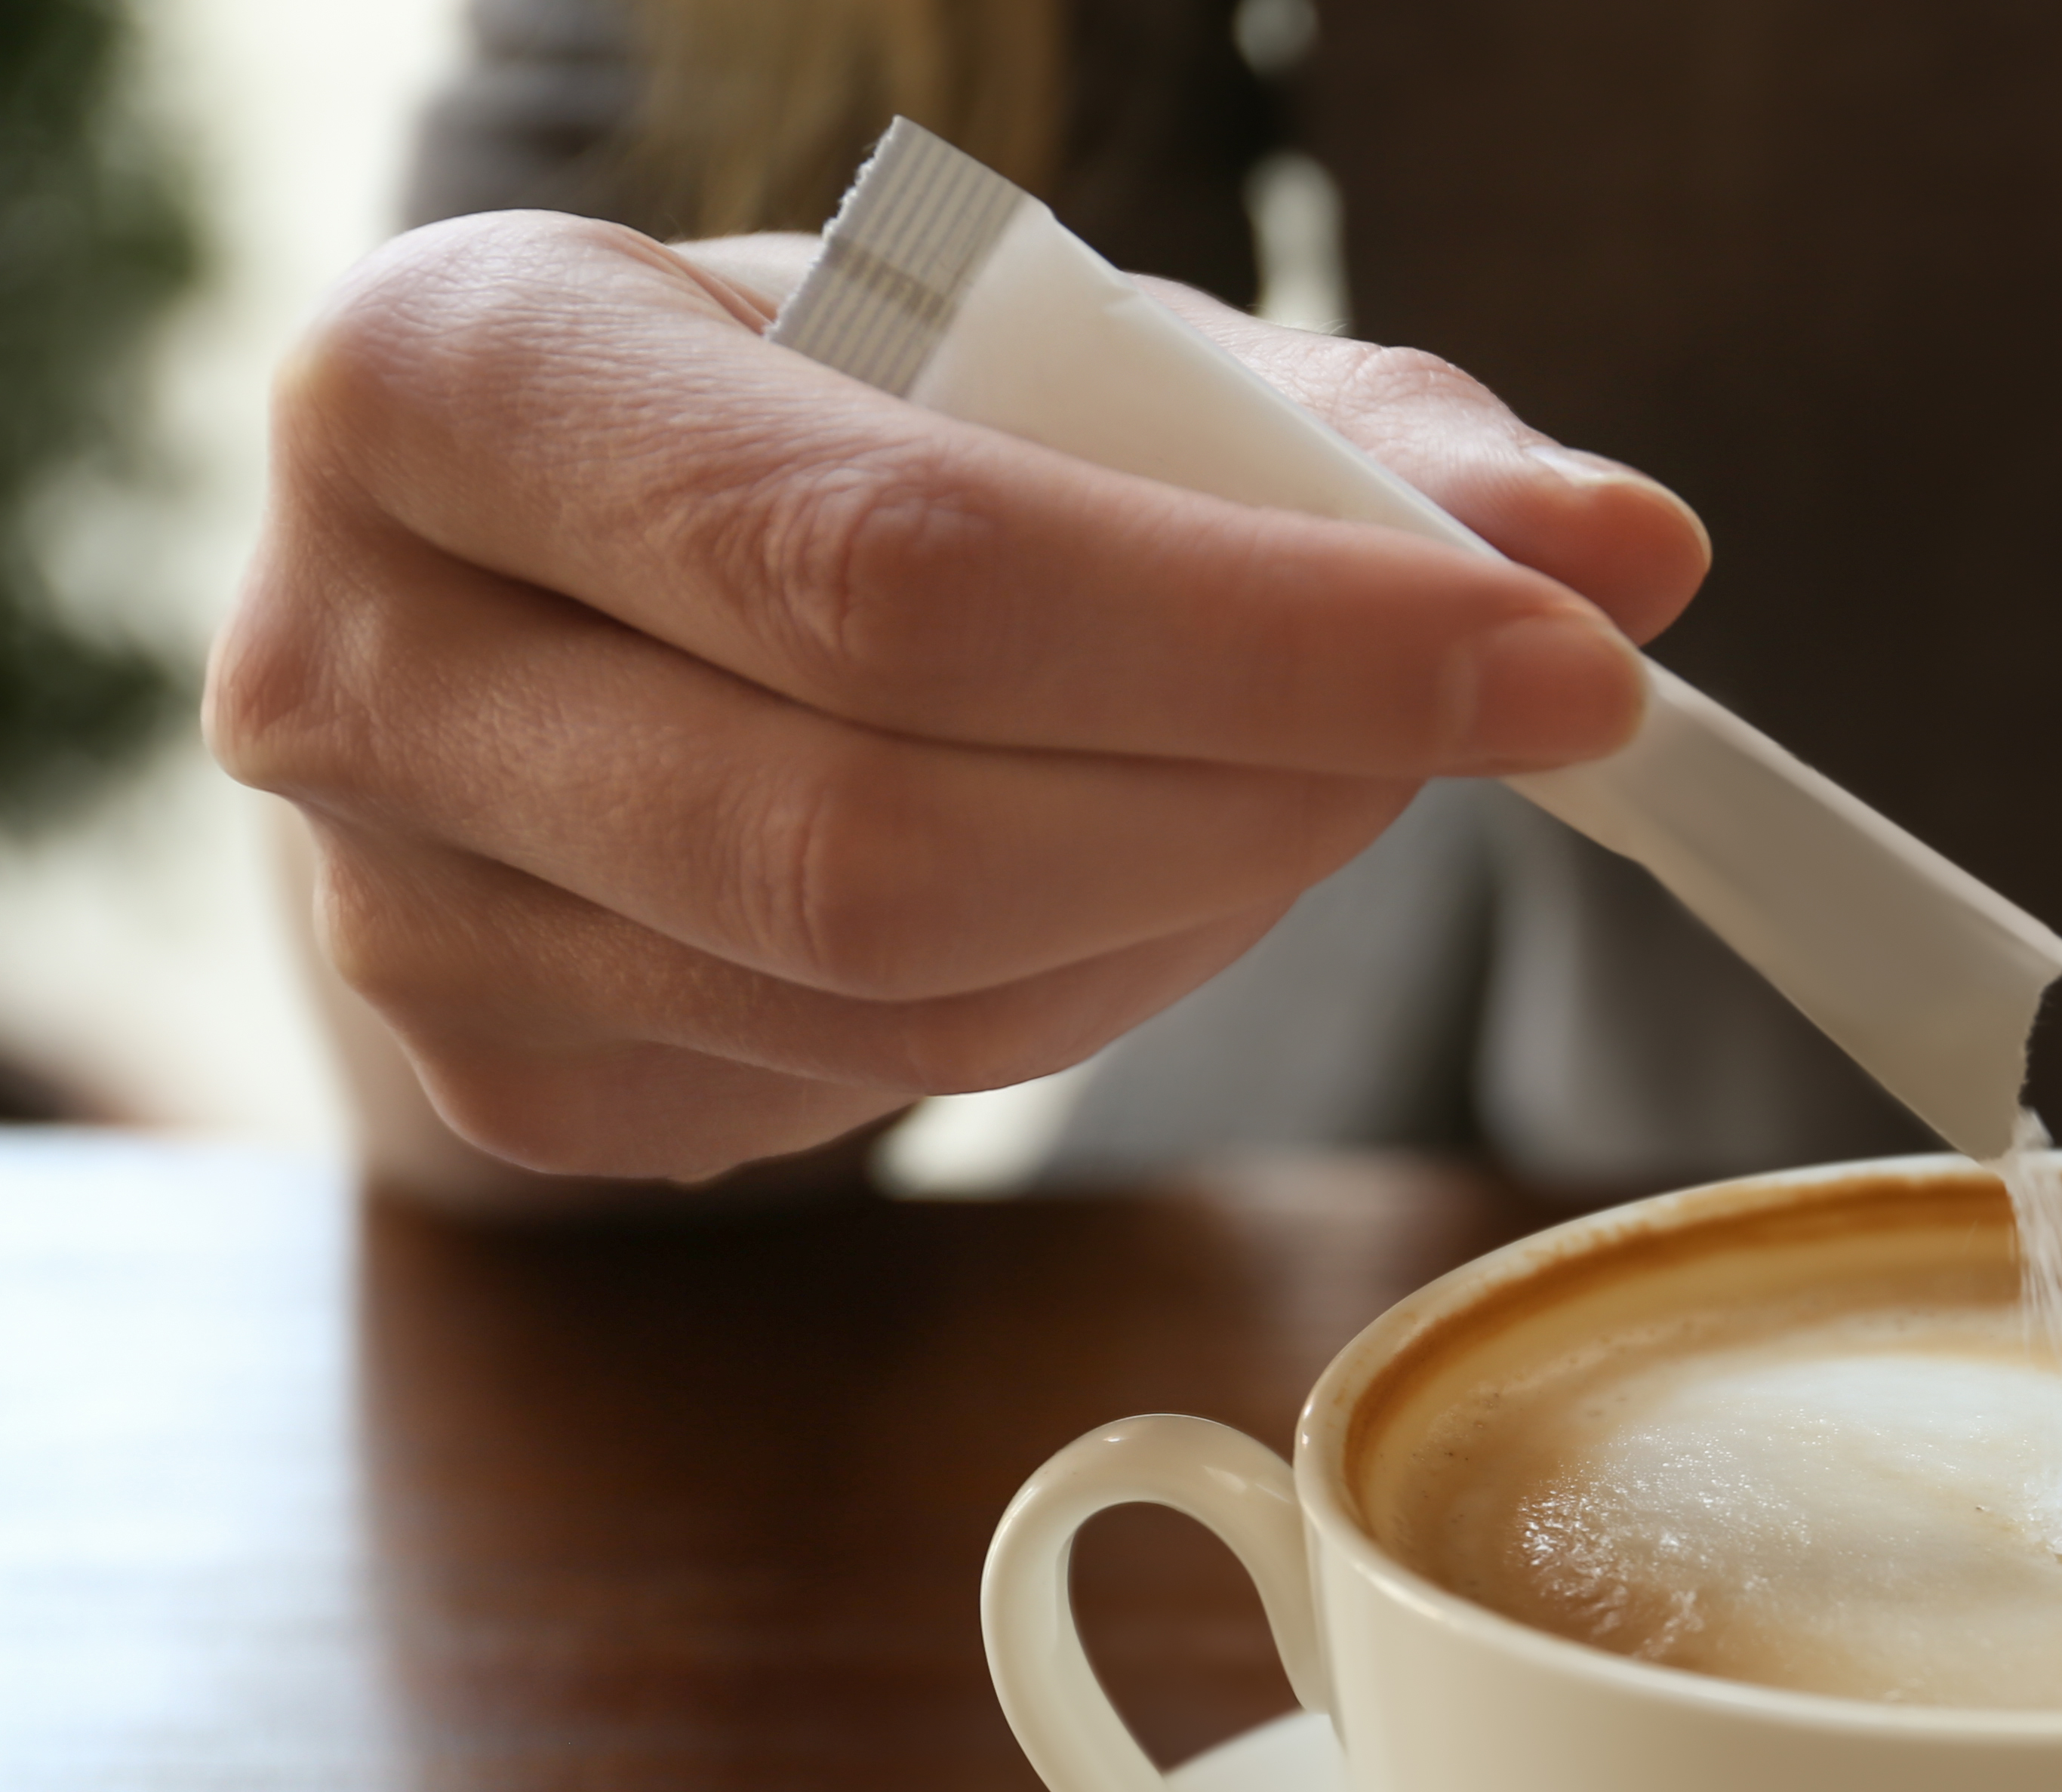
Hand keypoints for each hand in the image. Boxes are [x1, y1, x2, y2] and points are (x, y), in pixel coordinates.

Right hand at [210, 212, 1706, 1184]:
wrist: (563, 572)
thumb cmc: (828, 424)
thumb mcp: (1045, 356)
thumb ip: (1345, 438)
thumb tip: (1631, 550)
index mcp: (452, 374)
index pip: (900, 562)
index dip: (1266, 639)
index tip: (1556, 656)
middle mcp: (356, 657)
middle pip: (890, 833)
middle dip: (1261, 798)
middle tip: (1492, 731)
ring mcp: (404, 917)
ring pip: (910, 997)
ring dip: (1196, 902)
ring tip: (1297, 778)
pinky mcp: (510, 1090)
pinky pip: (874, 1090)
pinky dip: (1077, 991)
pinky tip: (1115, 870)